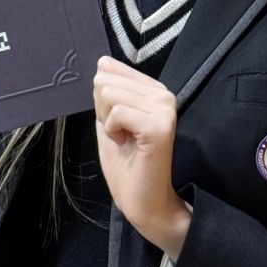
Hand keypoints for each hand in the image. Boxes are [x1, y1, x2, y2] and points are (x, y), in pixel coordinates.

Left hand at [94, 56, 190, 257]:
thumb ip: (107, 94)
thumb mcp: (109, 121)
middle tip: (121, 134)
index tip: (117, 123)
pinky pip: (117, 113)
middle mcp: (164, 93)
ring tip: (125, 140)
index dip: (101, 99)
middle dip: (103, 110)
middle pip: (106, 79)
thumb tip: (102, 64)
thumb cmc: (126, 166)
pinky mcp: (159, 126)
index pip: (109, 67)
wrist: (144, 202)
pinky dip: (112, 132)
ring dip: (108, 122)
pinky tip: (127, 144)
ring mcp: (164, 109)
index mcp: (154, 90)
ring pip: (110, 94)